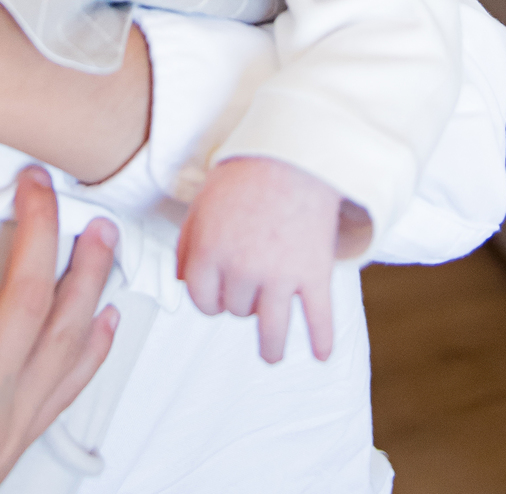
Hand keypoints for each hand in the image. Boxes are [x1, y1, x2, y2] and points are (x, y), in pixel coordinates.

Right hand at [0, 154, 119, 493]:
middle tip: (40, 183)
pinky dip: (93, 347)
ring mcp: (7, 419)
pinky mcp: (20, 439)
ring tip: (99, 232)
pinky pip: (69, 387)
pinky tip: (106, 313)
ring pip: (64, 337)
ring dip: (88, 278)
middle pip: (27, 294)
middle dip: (40, 227)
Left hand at [176, 157, 343, 362]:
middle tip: (251, 286)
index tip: (220, 296)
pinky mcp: (314, 274)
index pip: (202, 300)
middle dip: (241, 302)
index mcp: (210, 251)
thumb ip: (189, 244)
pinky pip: (319, 318)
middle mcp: (242, 270)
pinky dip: (322, 340)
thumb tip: (184, 283)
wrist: (295, 152)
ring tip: (272, 355)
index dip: (209, 299)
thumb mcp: (204, 202)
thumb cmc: (246, 172)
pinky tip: (321, 354)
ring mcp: (281, 276)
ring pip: (272, 330)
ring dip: (272, 348)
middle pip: (237, 310)